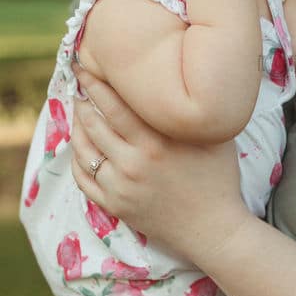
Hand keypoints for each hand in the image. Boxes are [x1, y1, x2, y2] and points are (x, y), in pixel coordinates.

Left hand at [70, 66, 244, 257]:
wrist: (214, 228)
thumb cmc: (219, 178)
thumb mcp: (213, 136)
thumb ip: (191, 112)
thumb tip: (176, 82)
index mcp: (157, 141)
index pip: (114, 104)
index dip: (95, 83)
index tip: (86, 67)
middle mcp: (134, 162)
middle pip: (94, 122)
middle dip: (82, 99)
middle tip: (78, 84)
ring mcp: (121, 186)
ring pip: (84, 149)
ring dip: (76, 127)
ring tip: (78, 112)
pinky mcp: (115, 206)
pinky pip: (83, 178)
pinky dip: (77, 160)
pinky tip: (81, 147)